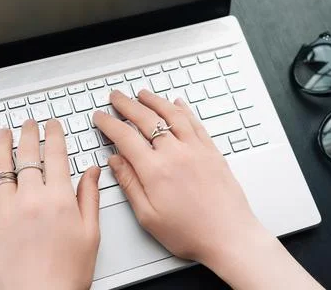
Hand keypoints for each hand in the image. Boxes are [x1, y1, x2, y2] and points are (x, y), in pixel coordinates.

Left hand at [0, 120, 100, 289]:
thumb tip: (93, 171)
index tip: (52, 125)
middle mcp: (32, 199)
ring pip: (3, 167)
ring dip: (3, 145)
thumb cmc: (68, 272)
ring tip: (4, 132)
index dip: (54, 135)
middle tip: (29, 123)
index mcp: (60, 199)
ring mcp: (8, 210)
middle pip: (29, 155)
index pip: (56, 155)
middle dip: (29, 133)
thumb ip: (90, 197)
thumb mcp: (91, 232)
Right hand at [94, 90, 258, 262]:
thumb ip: (129, 184)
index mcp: (155, 170)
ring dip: (154, 100)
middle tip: (116, 97)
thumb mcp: (148, 216)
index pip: (125, 137)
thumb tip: (115, 161)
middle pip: (146, 119)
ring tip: (142, 93)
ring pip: (171, 114)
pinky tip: (177, 104)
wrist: (229, 236)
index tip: (100, 116)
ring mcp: (196, 149)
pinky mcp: (212, 151)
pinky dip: (183, 110)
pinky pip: (195, 123)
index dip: (109, 123)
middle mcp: (175, 153)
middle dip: (127, 105)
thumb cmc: (190, 232)